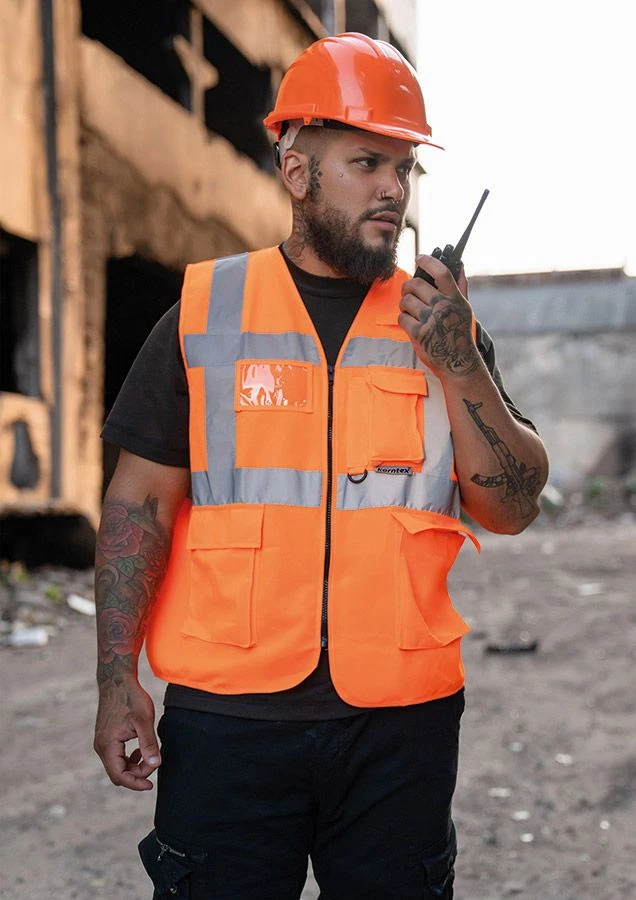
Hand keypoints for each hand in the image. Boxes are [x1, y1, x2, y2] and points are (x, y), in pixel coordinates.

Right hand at [94, 677, 160, 790]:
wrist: (117, 680)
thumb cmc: (130, 698)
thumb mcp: (143, 720)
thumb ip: (148, 744)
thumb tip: (155, 765)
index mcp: (108, 746)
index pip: (119, 776)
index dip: (136, 783)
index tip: (151, 785)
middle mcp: (101, 747)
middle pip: (118, 773)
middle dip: (136, 774)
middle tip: (155, 764)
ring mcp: (102, 742)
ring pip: (117, 765)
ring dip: (133, 767)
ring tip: (150, 757)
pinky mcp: (106, 737)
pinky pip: (116, 756)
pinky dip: (129, 758)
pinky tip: (141, 751)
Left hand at [398, 254, 478, 377]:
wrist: (458, 362)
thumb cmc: (459, 333)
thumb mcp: (465, 309)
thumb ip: (461, 286)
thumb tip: (460, 265)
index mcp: (455, 299)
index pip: (441, 273)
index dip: (428, 261)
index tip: (419, 257)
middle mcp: (443, 307)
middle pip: (416, 285)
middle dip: (408, 287)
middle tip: (408, 291)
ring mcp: (430, 321)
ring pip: (406, 301)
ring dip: (404, 304)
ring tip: (410, 309)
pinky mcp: (419, 334)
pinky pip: (402, 318)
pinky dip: (404, 319)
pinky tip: (411, 323)